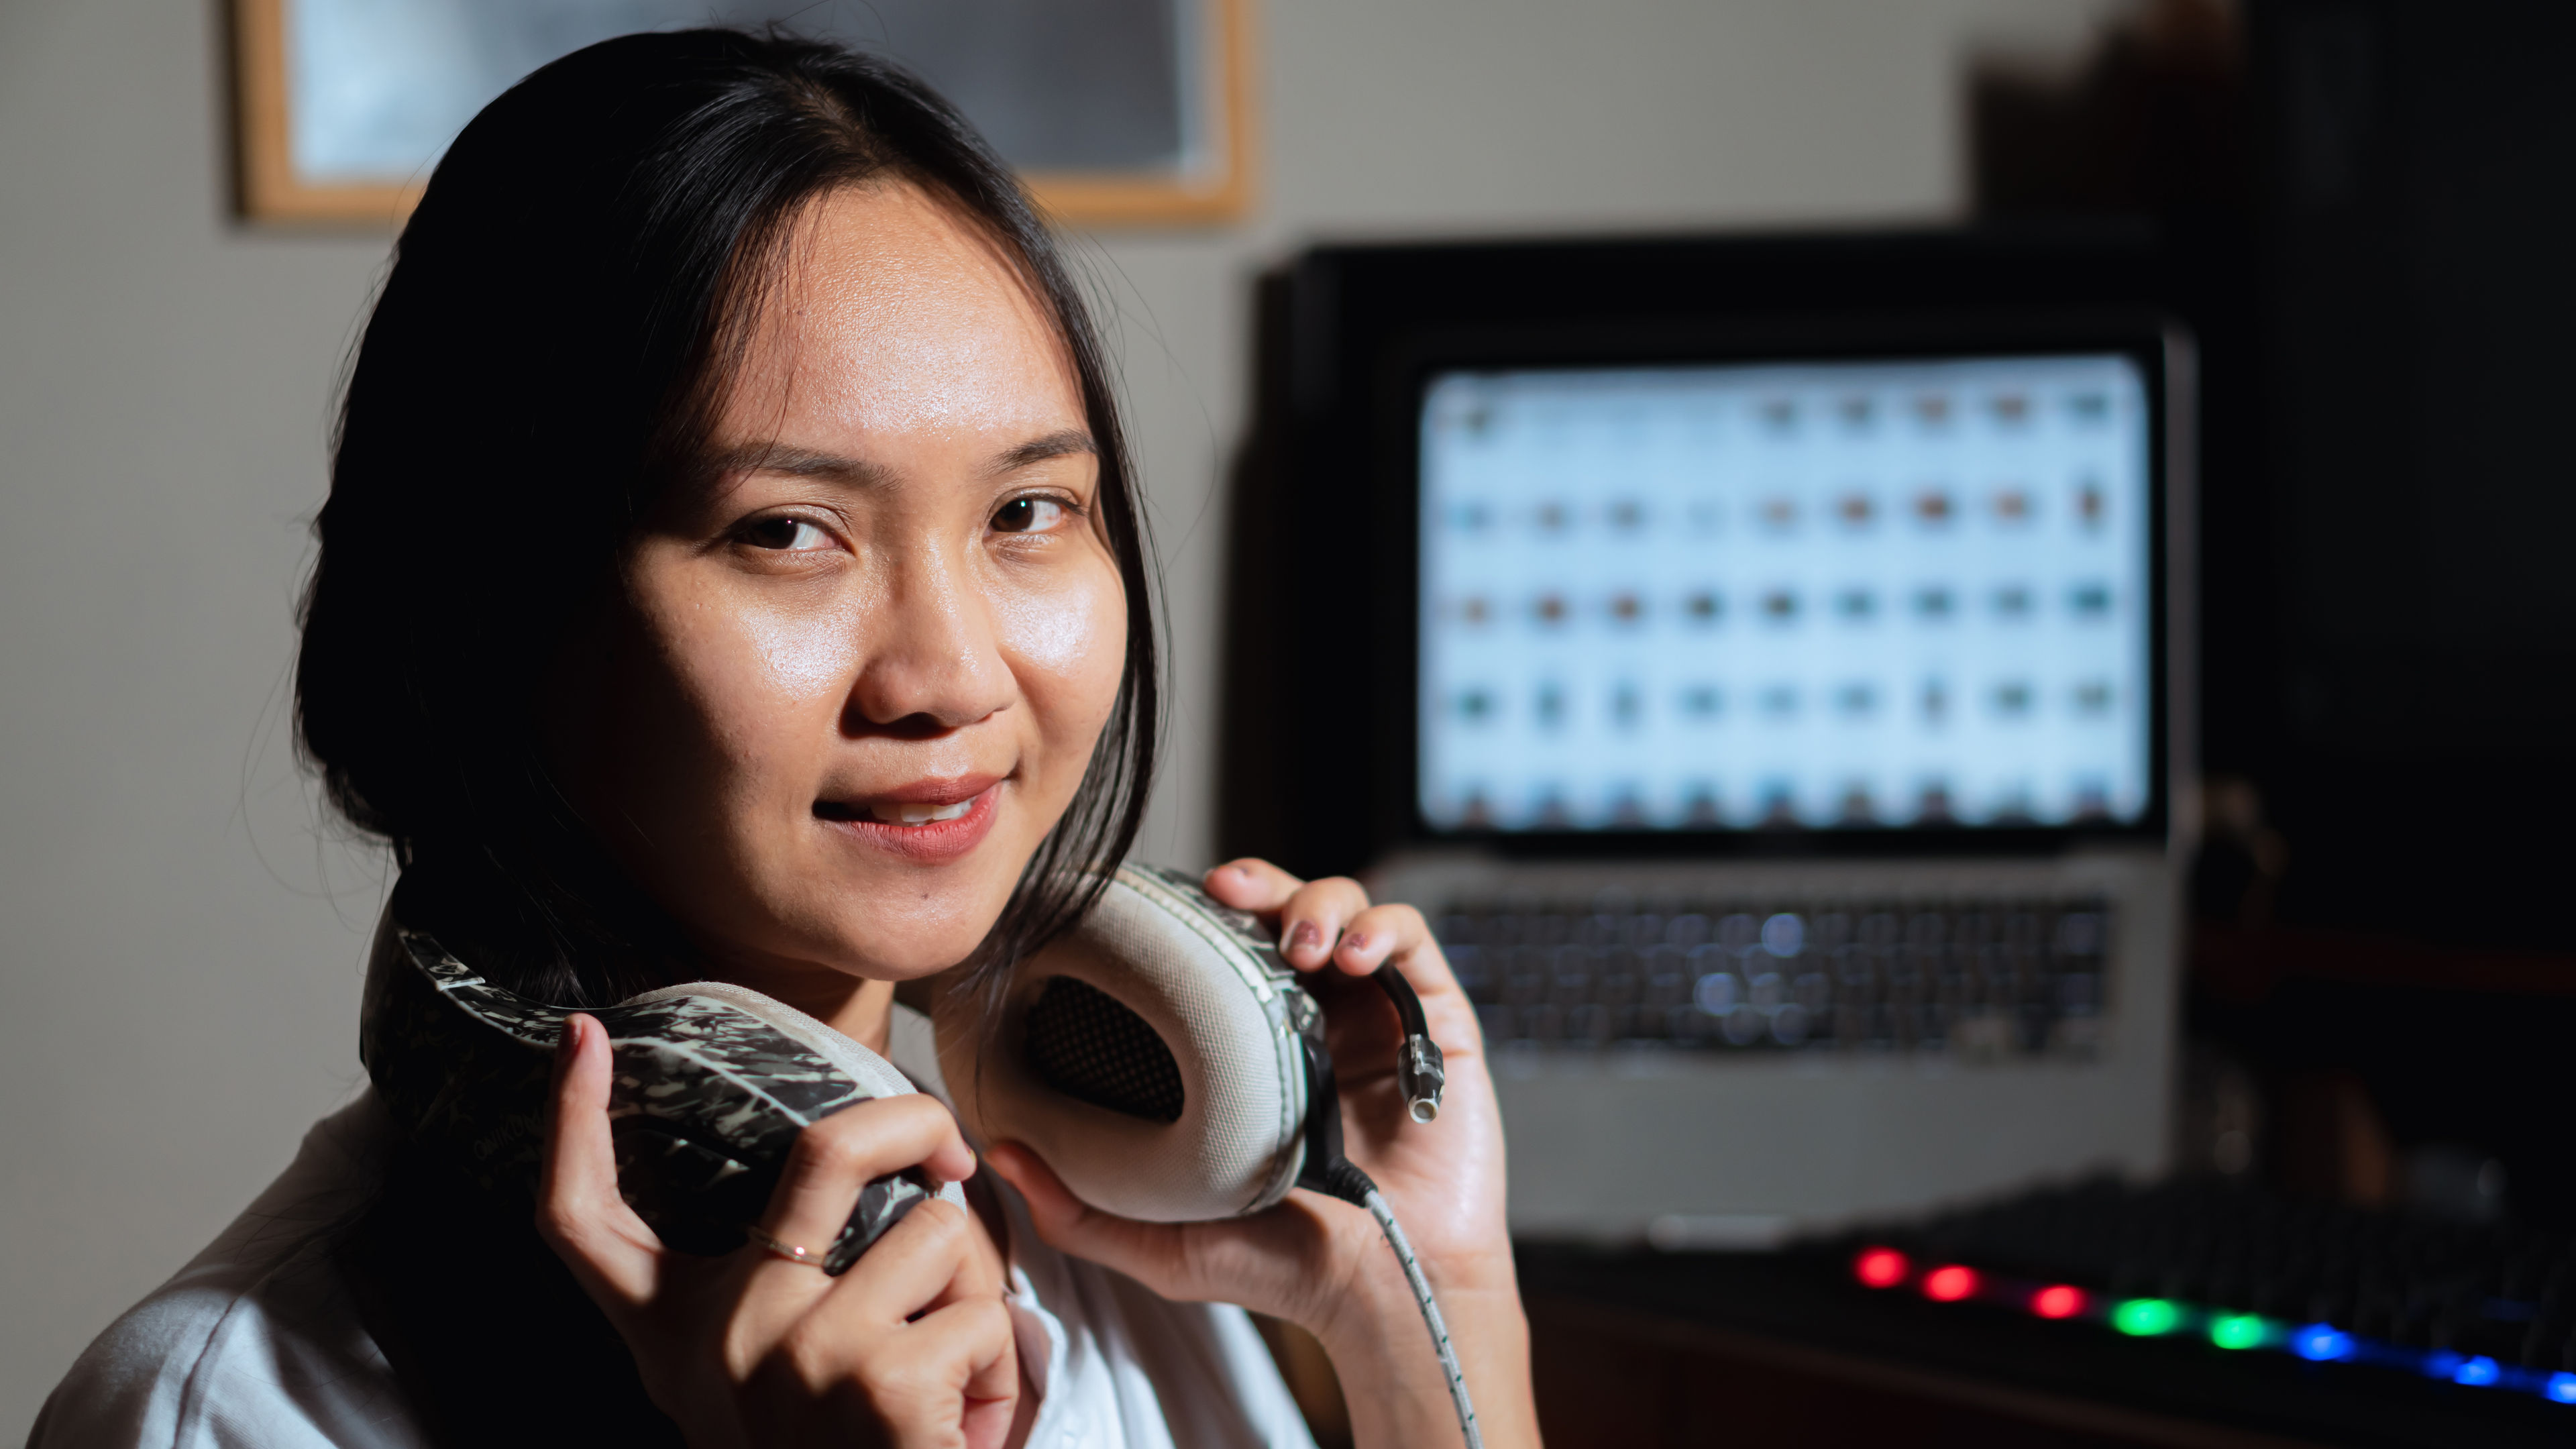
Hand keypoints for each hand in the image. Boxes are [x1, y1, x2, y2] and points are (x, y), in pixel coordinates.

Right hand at [538, 1013, 1018, 1448]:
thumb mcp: (761, 1388)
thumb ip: (779, 1297)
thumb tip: (883, 1191)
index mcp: (674, 1333)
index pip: (582, 1215)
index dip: (569, 1118)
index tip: (577, 1036)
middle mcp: (724, 1334)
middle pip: (823, 1152)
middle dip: (909, 1118)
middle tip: (951, 1148)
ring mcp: (802, 1354)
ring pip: (940, 1232)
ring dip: (977, 1291)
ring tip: (950, 1369)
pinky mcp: (883, 1386)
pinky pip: (986, 1313)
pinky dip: (999, 1366)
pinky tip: (962, 1430)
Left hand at [983, 860, 1537, 1448]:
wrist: (1386, 1294)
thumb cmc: (1283, 1270)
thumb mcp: (1161, 1241)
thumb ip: (1078, 1208)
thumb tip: (997, 1153)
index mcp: (1254, 1049)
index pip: (1227, 950)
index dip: (1199, 915)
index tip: (1166, 906)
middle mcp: (1317, 1018)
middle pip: (1287, 908)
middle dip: (1260, 883)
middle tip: (1229, 894)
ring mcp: (1378, 1016)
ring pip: (1351, 907)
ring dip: (1322, 899)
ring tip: (1302, 940)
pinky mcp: (1438, 1024)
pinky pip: (1416, 944)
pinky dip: (1385, 929)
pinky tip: (1357, 957)